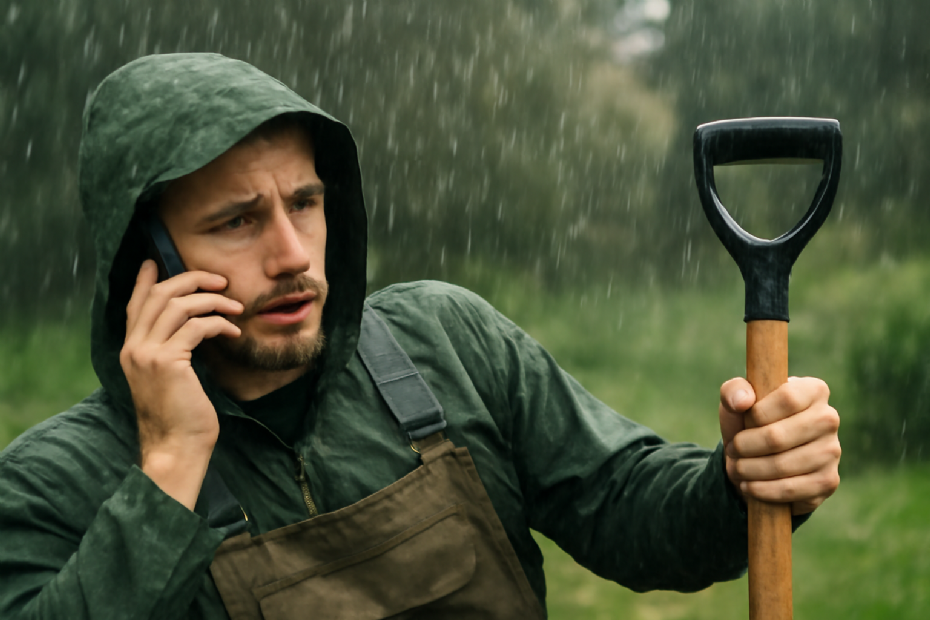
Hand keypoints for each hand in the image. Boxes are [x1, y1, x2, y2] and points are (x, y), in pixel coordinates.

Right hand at [120, 260, 242, 507]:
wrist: (176, 449)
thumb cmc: (181, 417)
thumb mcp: (172, 379)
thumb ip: (173, 352)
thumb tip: (195, 329)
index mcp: (131, 350)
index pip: (135, 304)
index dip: (145, 280)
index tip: (155, 261)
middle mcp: (133, 348)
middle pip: (159, 295)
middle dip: (191, 280)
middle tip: (220, 281)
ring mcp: (148, 355)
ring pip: (179, 305)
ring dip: (212, 300)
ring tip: (236, 307)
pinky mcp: (168, 363)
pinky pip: (197, 327)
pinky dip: (219, 323)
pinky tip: (234, 331)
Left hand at [719, 376, 840, 514]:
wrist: (760, 458)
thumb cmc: (749, 423)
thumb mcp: (736, 403)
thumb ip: (733, 392)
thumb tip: (742, 401)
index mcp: (812, 390)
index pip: (787, 398)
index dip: (756, 414)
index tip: (741, 423)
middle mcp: (829, 418)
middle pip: (778, 436)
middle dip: (745, 447)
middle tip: (732, 450)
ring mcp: (832, 451)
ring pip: (782, 465)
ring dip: (749, 470)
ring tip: (737, 468)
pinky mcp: (828, 481)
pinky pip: (791, 489)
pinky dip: (762, 490)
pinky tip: (749, 486)